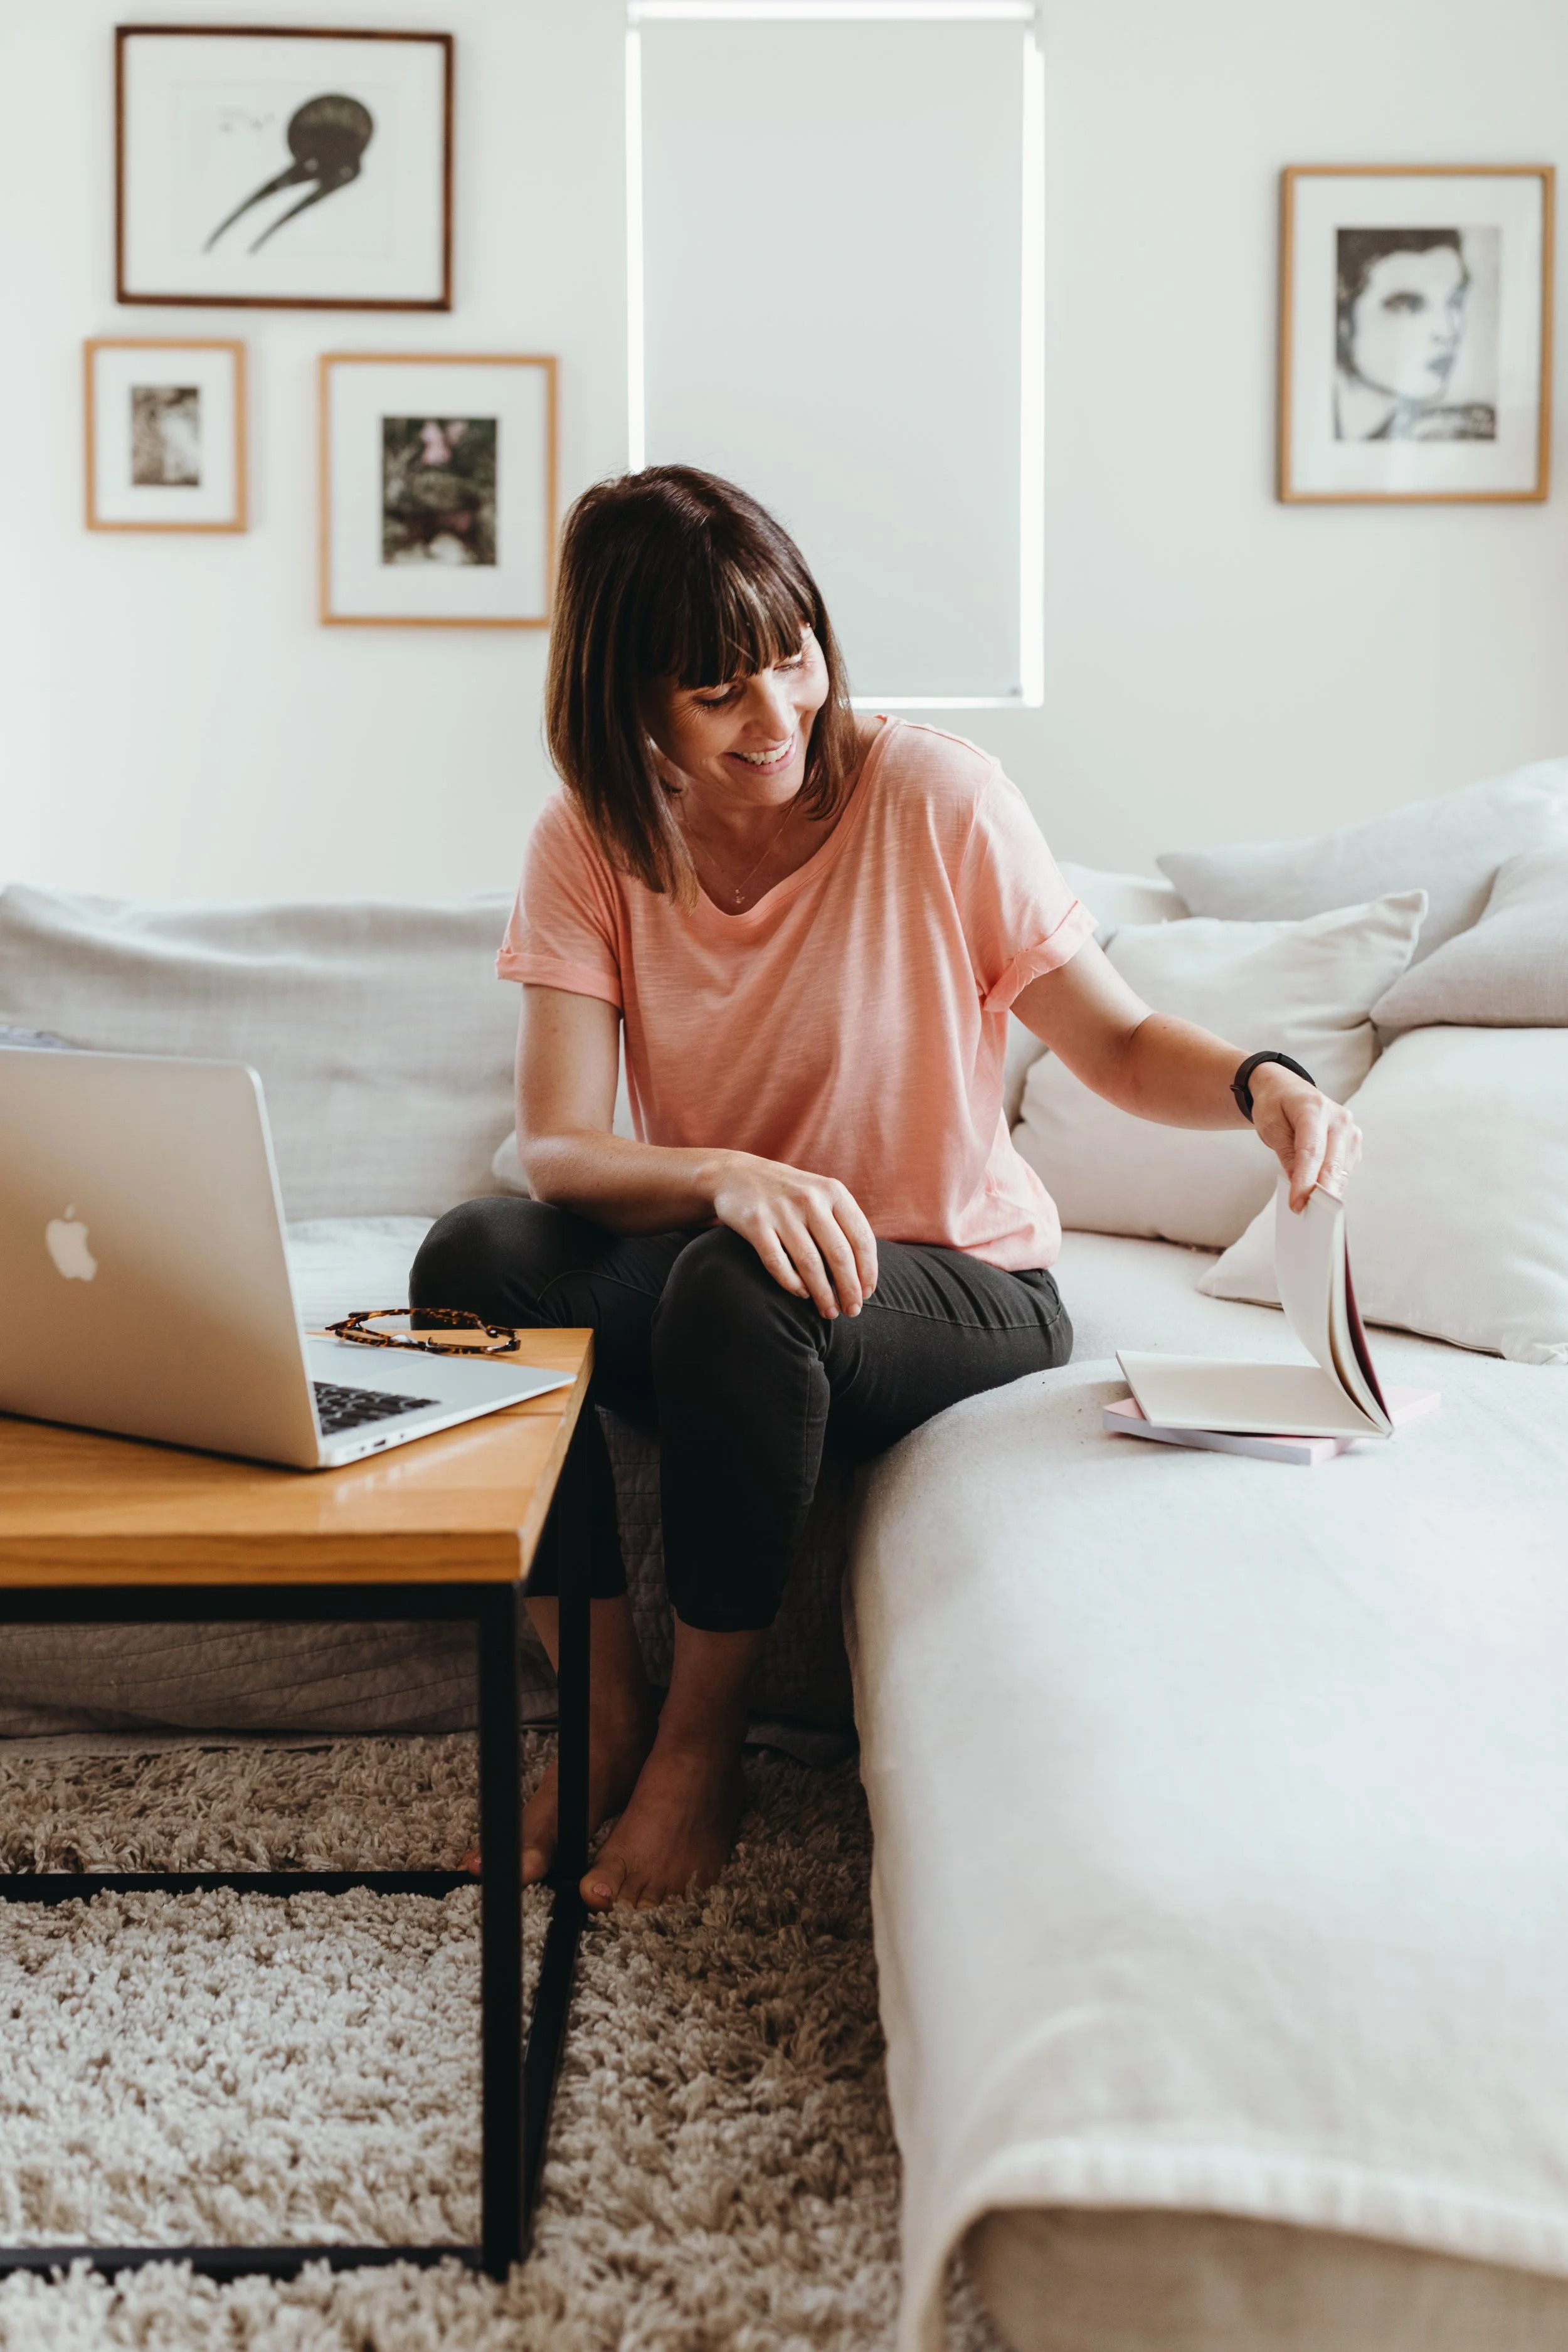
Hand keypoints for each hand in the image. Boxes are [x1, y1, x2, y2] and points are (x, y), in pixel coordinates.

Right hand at [709, 1152, 877, 1317]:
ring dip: (822, 1293)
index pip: (861, 1238)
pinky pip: (777, 1262)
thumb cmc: (789, 1193)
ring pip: (810, 1263)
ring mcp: (781, 1211)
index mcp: (833, 1192)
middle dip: (849, 1289)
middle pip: (839, 1254)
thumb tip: (862, 1273)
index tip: (867, 1294)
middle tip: (852, 1311)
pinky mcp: (755, 1223)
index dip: (868, 1271)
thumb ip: (842, 1223)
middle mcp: (810, 1199)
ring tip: (829, 1311)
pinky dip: (791, 1282)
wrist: (737, 1174)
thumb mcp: (821, 1194)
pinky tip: (801, 1294)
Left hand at [1248, 1067, 1361, 1211]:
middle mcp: (1339, 1118)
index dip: (1305, 1181)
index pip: (1312, 1151)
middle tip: (1307, 1215)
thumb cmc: (1275, 1105)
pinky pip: (1344, 1169)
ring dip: (1327, 1191)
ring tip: (1312, 1210)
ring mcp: (1351, 1130)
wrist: (1287, 1089)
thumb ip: (1286, 1153)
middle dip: (1320, 1193)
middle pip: (1332, 1163)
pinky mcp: (1354, 1142)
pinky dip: (1332, 1184)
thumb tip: (1299, 1184)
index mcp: (1315, 1108)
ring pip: (1341, 1170)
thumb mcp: (1270, 1126)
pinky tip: (1320, 1194)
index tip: (1297, 1204)